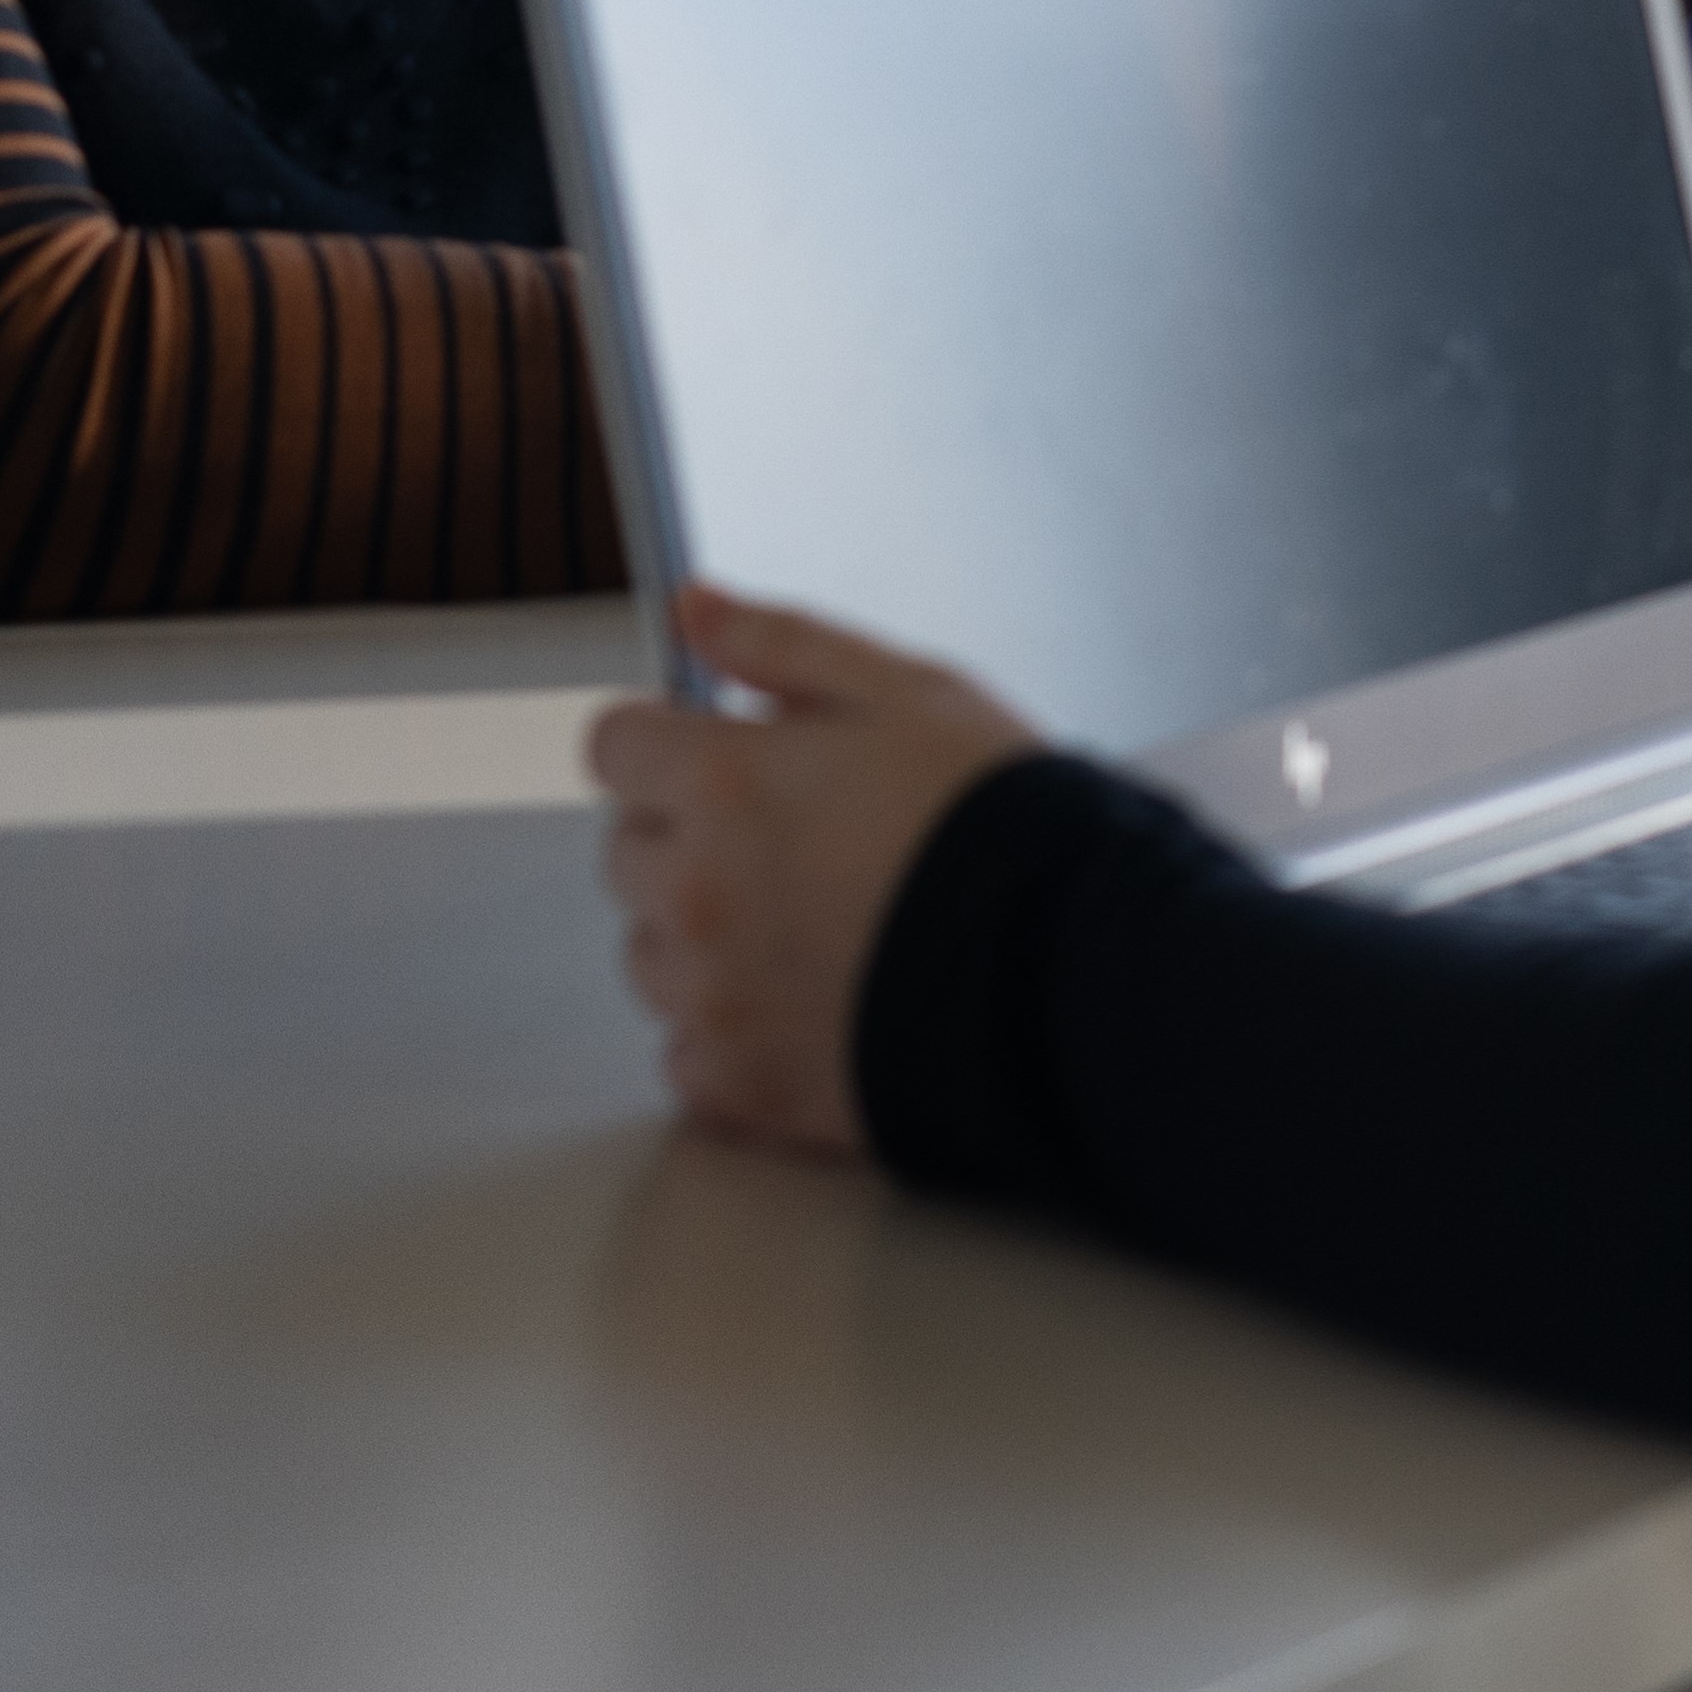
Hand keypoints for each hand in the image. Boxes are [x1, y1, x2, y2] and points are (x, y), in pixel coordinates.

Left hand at [583, 584, 1043, 1160]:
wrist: (1077, 973)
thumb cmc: (1008, 826)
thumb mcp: (910, 693)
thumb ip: (783, 644)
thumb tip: (692, 607)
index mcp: (725, 781)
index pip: (614, 745)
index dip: (668, 742)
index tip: (720, 757)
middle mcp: (696, 891)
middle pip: (625, 853)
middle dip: (689, 837)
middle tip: (793, 843)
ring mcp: (714, 996)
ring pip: (648, 957)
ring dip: (700, 938)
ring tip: (809, 928)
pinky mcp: (746, 1084)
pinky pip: (686, 1055)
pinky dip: (728, 1033)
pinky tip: (809, 1004)